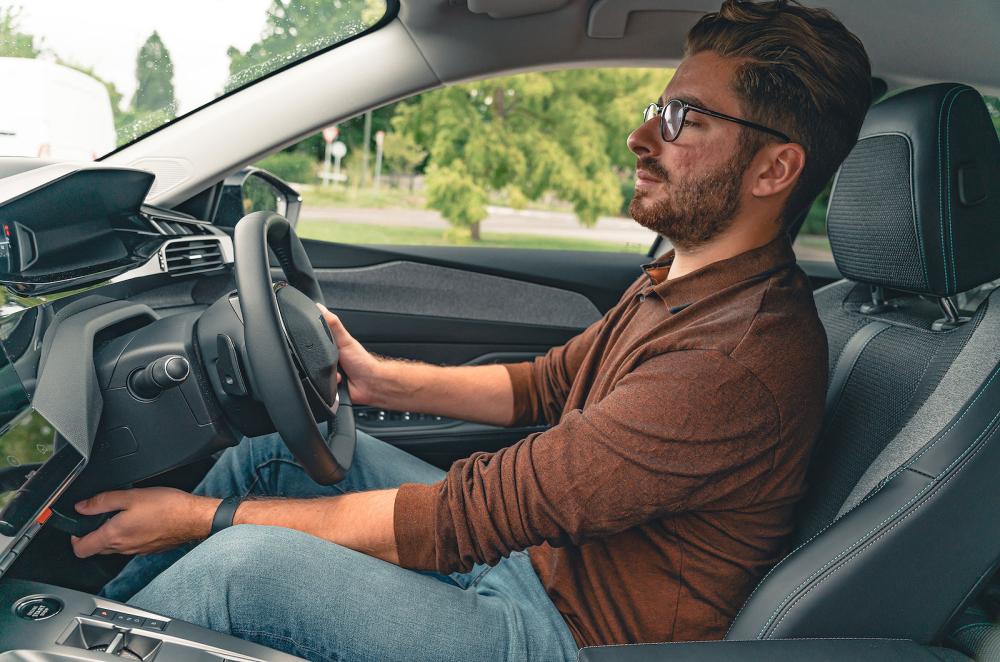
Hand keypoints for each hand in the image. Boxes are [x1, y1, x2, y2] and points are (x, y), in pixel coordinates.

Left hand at [70, 487, 218, 557]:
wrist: (193, 518)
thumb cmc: (167, 507)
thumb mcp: (131, 496)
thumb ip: (103, 501)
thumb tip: (82, 506)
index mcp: (114, 535)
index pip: (80, 549)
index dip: (74, 538)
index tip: (78, 525)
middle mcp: (123, 547)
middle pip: (96, 549)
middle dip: (92, 535)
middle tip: (99, 517)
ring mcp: (136, 551)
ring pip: (114, 548)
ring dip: (111, 535)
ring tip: (122, 516)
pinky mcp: (149, 549)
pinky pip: (130, 546)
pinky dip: (128, 536)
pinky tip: (140, 521)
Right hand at [318, 303, 381, 404]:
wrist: (369, 384)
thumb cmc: (362, 362)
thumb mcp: (345, 339)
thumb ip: (332, 324)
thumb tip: (320, 308)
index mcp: (333, 346)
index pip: (316, 340)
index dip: (312, 342)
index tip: (314, 344)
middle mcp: (331, 360)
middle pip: (314, 358)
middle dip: (318, 361)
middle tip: (330, 360)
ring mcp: (331, 373)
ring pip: (315, 374)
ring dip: (323, 375)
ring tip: (335, 372)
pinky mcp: (330, 386)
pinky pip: (320, 386)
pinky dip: (327, 385)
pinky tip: (336, 382)